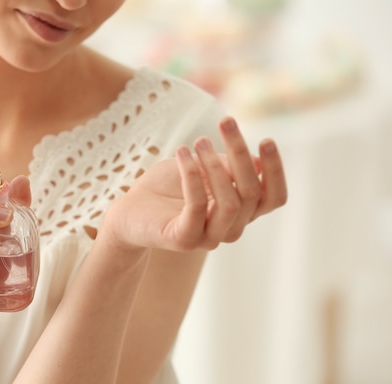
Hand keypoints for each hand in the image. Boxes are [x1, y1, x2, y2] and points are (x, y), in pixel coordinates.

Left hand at [102, 117, 286, 252]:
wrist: (128, 212)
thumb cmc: (167, 187)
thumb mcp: (201, 167)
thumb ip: (228, 166)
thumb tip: (257, 161)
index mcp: (241, 212)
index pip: (274, 198)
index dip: (276, 171)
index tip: (266, 139)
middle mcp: (230, 228)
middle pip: (252, 193)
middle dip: (241, 153)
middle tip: (225, 121)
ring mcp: (209, 238)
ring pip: (230, 203)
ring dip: (215, 165)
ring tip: (198, 141)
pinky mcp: (184, 240)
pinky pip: (197, 207)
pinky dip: (191, 176)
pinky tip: (182, 154)